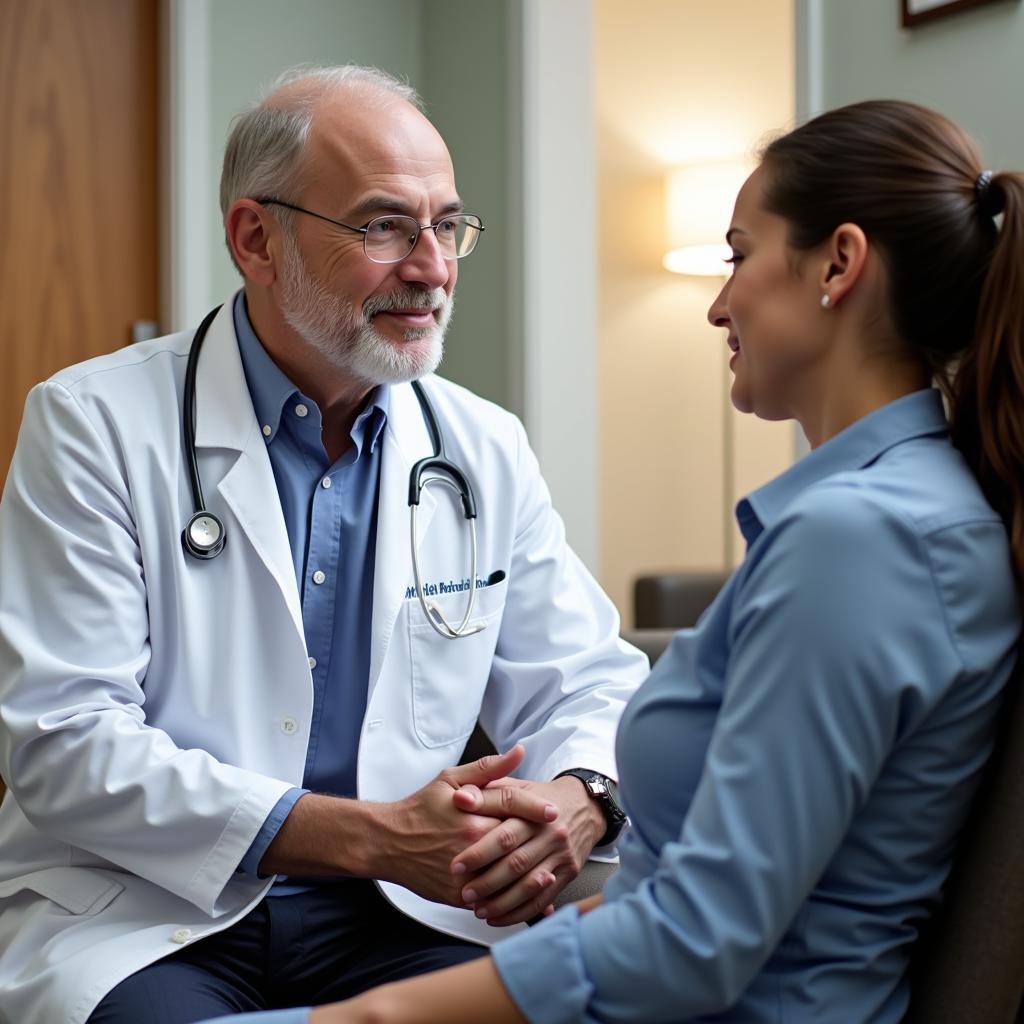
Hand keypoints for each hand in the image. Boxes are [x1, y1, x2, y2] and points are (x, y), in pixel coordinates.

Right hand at [373, 747, 559, 906]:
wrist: (387, 842)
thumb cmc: (420, 808)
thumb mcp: (450, 779)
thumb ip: (488, 768)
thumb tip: (519, 752)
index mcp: (472, 812)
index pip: (513, 805)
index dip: (537, 807)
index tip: (554, 811)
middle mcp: (472, 842)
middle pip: (515, 842)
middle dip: (538, 842)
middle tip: (560, 842)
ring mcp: (465, 870)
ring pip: (504, 876)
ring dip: (529, 877)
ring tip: (548, 875)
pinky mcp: (457, 894)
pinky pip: (488, 899)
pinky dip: (506, 900)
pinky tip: (522, 898)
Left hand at [449, 774, 604, 925]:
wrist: (582, 806)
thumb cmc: (539, 797)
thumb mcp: (513, 787)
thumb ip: (484, 793)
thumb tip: (459, 799)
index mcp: (534, 813)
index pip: (505, 836)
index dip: (479, 853)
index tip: (457, 866)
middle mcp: (551, 835)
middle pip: (517, 864)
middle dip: (488, 883)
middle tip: (465, 894)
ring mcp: (561, 856)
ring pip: (530, 886)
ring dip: (502, 903)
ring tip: (479, 910)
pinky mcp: (569, 873)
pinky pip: (543, 899)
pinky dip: (520, 912)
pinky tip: (499, 917)